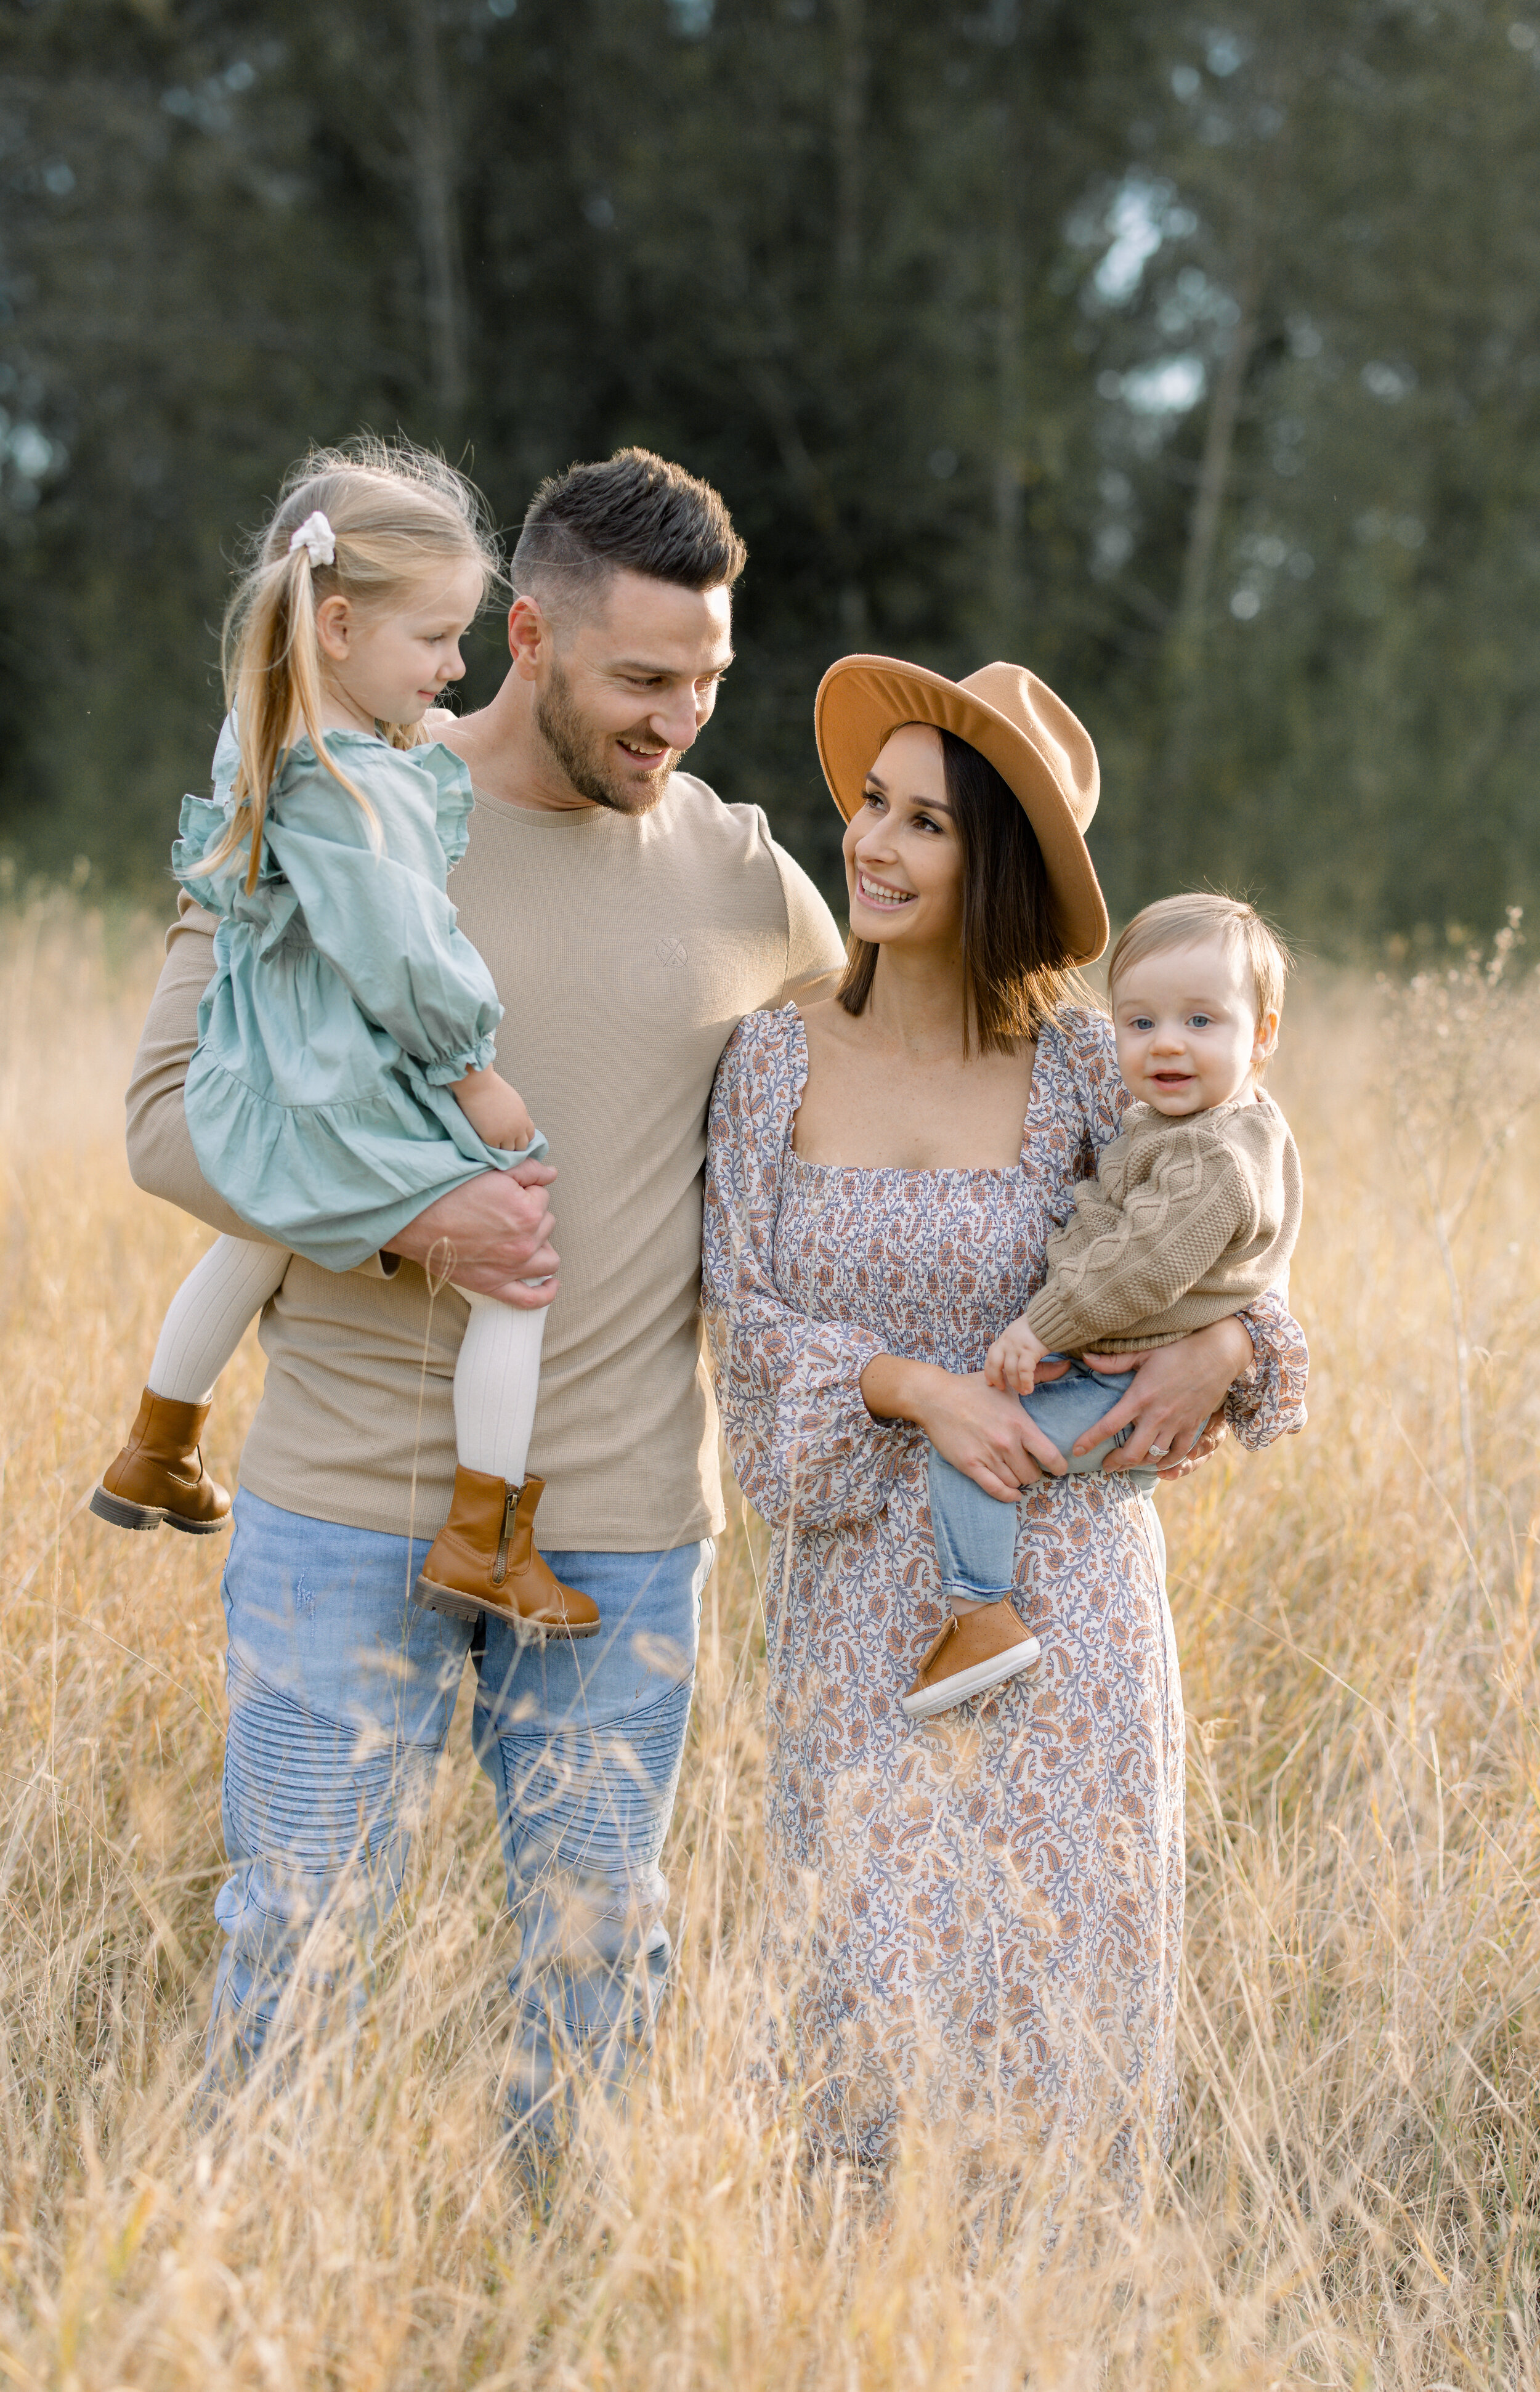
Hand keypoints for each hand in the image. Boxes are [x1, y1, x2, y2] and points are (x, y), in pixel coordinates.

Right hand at [385, 1162, 558, 1304]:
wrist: (415, 1221)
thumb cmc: (448, 1193)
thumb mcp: (491, 1171)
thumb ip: (527, 1170)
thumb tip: (550, 1174)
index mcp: (527, 1212)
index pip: (542, 1196)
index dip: (526, 1190)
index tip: (506, 1191)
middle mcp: (525, 1242)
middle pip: (546, 1224)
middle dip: (532, 1214)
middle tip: (505, 1209)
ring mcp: (512, 1268)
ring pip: (548, 1259)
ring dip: (542, 1246)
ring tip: (526, 1237)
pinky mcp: (495, 1285)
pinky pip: (530, 1298)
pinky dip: (545, 1293)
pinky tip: (551, 1283)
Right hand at [452, 1065, 537, 1151]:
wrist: (478, 1086)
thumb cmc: (491, 1088)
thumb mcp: (512, 1101)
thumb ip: (516, 1114)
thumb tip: (514, 1123)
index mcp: (523, 1117)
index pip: (529, 1136)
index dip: (521, 1138)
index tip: (513, 1137)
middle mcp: (517, 1128)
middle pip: (521, 1147)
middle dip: (513, 1146)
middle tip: (502, 1143)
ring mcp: (505, 1135)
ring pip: (508, 1151)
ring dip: (501, 1148)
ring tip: (492, 1142)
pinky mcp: (491, 1139)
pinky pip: (494, 1150)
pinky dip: (490, 1148)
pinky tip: (484, 1141)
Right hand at [860, 1356, 1066, 1501]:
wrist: (936, 1397)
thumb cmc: (972, 1388)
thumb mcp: (1007, 1383)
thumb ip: (1039, 1375)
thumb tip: (1066, 1365)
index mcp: (1020, 1424)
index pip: (1050, 1456)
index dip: (1059, 1466)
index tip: (1058, 1468)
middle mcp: (1006, 1443)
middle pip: (1032, 1474)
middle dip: (1033, 1473)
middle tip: (1028, 1466)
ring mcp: (988, 1456)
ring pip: (1014, 1482)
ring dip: (1017, 1481)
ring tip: (1015, 1472)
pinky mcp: (970, 1465)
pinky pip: (995, 1490)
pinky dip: (1007, 1495)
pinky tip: (1013, 1494)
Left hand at [985, 1313, 1049, 1394]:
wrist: (1053, 1314)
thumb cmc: (1042, 1324)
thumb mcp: (1025, 1332)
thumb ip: (1020, 1345)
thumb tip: (1021, 1359)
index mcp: (1006, 1337)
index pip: (991, 1355)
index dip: (989, 1370)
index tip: (989, 1381)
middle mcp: (1008, 1341)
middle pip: (994, 1363)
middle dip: (996, 1378)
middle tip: (1001, 1388)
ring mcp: (1017, 1346)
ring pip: (1010, 1370)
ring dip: (1016, 1384)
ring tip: (1023, 1392)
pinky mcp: (1029, 1350)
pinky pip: (1024, 1371)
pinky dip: (1026, 1382)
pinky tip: (1029, 1389)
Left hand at [1073, 1316, 1253, 1471]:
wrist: (1219, 1353)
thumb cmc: (1179, 1348)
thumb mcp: (1144, 1351)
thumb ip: (1114, 1361)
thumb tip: (1085, 1359)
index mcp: (1140, 1396)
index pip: (1108, 1425)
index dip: (1089, 1441)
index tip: (1076, 1450)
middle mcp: (1157, 1415)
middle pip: (1131, 1451)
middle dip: (1115, 1462)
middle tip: (1105, 1465)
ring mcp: (1177, 1423)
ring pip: (1154, 1457)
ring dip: (1138, 1464)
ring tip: (1127, 1465)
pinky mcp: (1193, 1425)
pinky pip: (1179, 1453)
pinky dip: (1167, 1463)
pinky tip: (1158, 1464)